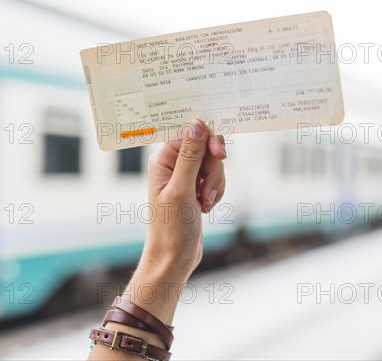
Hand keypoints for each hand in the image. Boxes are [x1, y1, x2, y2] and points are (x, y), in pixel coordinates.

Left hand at [144, 119, 226, 277]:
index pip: (189, 132)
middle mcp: (172, 164)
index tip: (219, 155)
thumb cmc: (171, 228)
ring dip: (215, 184)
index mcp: (163, 159)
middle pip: (205, 147)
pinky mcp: (195, 187)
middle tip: (206, 190)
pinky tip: (206, 207)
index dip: (207, 139)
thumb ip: (190, 155)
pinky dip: (216, 192)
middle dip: (213, 168)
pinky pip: (215, 178)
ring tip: (204, 203)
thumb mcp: (182, 189)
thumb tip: (197, 124)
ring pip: (213, 164)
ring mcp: (185, 176)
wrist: (174, 257)